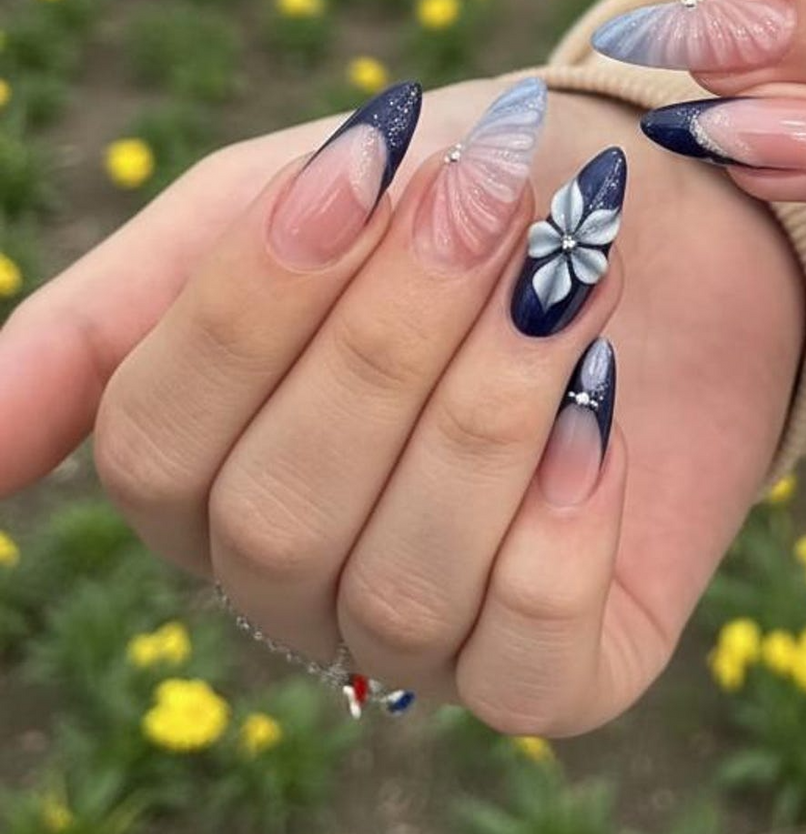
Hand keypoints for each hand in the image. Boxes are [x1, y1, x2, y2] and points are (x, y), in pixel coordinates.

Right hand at [0, 78, 803, 732]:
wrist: (664, 205)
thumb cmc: (457, 192)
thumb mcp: (279, 197)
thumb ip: (114, 309)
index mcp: (206, 471)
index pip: (155, 446)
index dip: (254, 304)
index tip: (364, 162)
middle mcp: (296, 581)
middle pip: (274, 519)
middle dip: (391, 340)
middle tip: (485, 202)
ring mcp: (425, 641)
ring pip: (398, 590)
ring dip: (489, 408)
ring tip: (568, 275)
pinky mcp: (564, 671)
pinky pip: (527, 662)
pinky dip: (565, 522)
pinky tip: (604, 402)